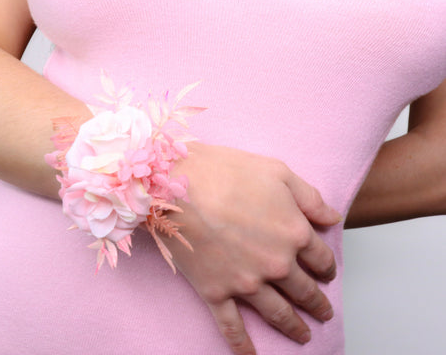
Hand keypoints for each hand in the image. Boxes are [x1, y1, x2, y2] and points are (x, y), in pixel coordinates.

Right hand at [165, 142, 340, 354]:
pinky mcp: (215, 291)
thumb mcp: (277, 172)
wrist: (176, 184)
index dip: (327, 266)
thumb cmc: (225, 172)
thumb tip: (332, 218)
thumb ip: (310, 197)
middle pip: (304, 290)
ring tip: (304, 337)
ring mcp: (245, 282)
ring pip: (277, 312)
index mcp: (293, 233)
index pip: (320, 257)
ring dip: (293, 328)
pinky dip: (242, 345)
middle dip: (317, 302)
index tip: (326, 272)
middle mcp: (275, 264)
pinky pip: (231, 326)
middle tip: (323, 312)